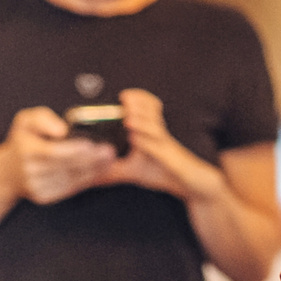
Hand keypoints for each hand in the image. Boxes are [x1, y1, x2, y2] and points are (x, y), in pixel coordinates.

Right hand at [7, 106, 115, 204]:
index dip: (74, 149)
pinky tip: (98, 171)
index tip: (92, 143)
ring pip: (70, 178)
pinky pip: (69, 188)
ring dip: (93, 170)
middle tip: (109, 151)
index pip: (53, 151)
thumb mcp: (26, 120)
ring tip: (109, 160)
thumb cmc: (23, 141)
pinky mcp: (44, 197)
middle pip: (66, 166)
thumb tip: (62, 130)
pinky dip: (86, 180)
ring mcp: (37, 187)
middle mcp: (30, 171)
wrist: (9, 171)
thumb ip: (43, 119)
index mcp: (25, 150)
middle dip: (90, 159)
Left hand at [101, 88, 217, 199]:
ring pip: (155, 127)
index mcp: (151, 132)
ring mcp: (166, 146)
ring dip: (142, 122)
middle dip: (139, 103)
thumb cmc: (162, 173)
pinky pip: (159, 148)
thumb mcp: (133, 171)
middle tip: (124, 98)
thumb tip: (91, 174)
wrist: (188, 185)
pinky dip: (147, 143)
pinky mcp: (171, 159)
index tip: (123, 94)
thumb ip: (113, 169)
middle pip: (153, 111)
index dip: (138, 98)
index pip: (148, 108)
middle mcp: (159, 135)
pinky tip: (135, 140)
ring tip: (127, 119)